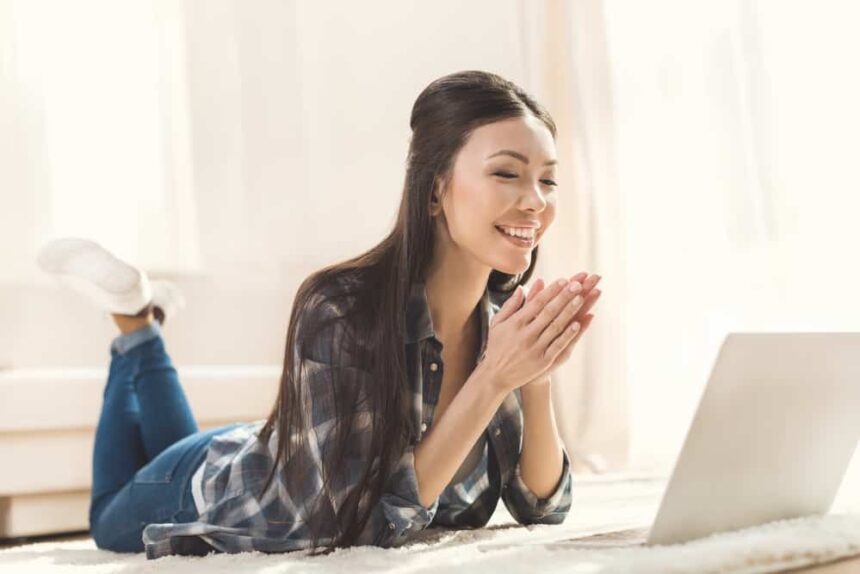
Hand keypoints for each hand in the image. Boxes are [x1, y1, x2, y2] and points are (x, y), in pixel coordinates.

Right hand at [479, 276, 587, 394]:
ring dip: (570, 312)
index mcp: (515, 323)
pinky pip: (558, 345)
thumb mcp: (497, 323)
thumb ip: (510, 305)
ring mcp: (535, 348)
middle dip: (564, 297)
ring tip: (582, 298)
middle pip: (549, 312)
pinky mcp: (542, 361)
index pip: (537, 303)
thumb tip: (522, 287)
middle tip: (578, 284)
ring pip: (556, 327)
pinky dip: (568, 335)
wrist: (496, 376)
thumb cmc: (497, 346)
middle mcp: (526, 334)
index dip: (552, 291)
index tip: (565, 280)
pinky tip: (578, 324)